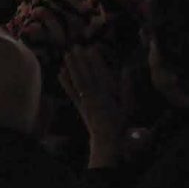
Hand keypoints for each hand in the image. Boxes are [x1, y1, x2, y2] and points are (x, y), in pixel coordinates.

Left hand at [60, 46, 124, 167]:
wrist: (106, 140)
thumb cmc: (119, 123)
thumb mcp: (128, 105)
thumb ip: (127, 87)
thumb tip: (126, 69)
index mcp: (107, 95)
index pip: (100, 74)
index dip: (96, 61)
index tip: (92, 48)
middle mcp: (94, 97)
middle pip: (86, 75)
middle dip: (81, 61)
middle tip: (75, 47)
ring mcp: (84, 101)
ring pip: (77, 82)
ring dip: (72, 68)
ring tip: (67, 55)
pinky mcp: (78, 106)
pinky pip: (70, 93)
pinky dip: (65, 82)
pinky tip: (60, 73)